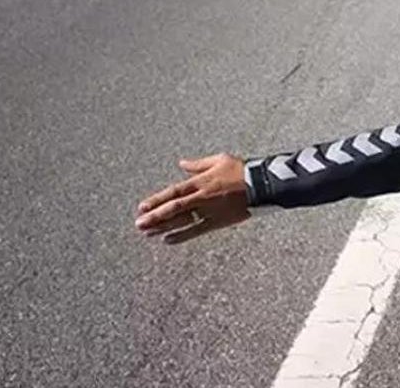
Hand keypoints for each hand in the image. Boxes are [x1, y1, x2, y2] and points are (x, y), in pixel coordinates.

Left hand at [135, 154, 250, 244]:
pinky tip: (167, 240)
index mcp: (200, 181)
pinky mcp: (218, 221)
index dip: (156, 200)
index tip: (142, 207)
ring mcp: (209, 211)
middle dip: (154, 216)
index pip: (173, 192)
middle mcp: (201, 197)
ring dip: (162, 227)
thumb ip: (198, 164)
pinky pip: (196, 230)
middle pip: (173, 208)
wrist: (262, 184)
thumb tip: (182, 164)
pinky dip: (181, 235)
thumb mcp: (219, 160)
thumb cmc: (241, 170)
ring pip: (181, 220)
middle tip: (138, 224)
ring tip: (147, 233)